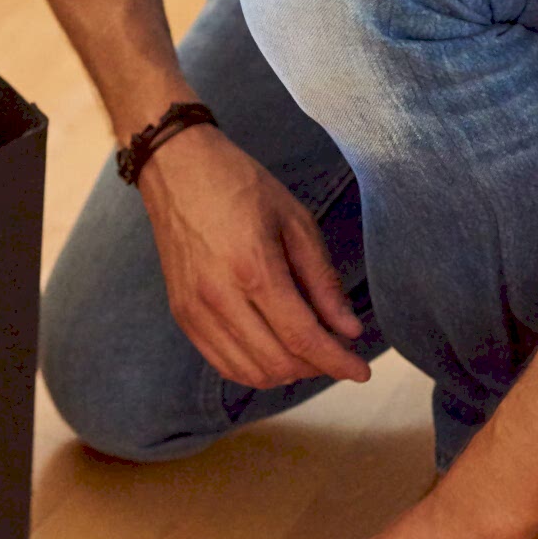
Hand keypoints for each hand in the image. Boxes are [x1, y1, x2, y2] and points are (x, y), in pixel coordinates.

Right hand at [140, 125, 368, 387]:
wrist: (175, 167)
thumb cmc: (240, 185)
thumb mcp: (295, 220)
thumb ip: (322, 280)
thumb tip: (348, 330)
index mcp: (253, 269)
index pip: (301, 337)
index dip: (336, 361)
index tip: (362, 371)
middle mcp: (219, 297)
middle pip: (277, 362)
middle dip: (316, 367)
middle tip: (336, 351)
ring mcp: (194, 309)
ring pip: (249, 371)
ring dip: (286, 372)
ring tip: (306, 350)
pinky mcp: (181, 313)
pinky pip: (221, 362)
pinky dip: (253, 368)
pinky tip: (272, 349)